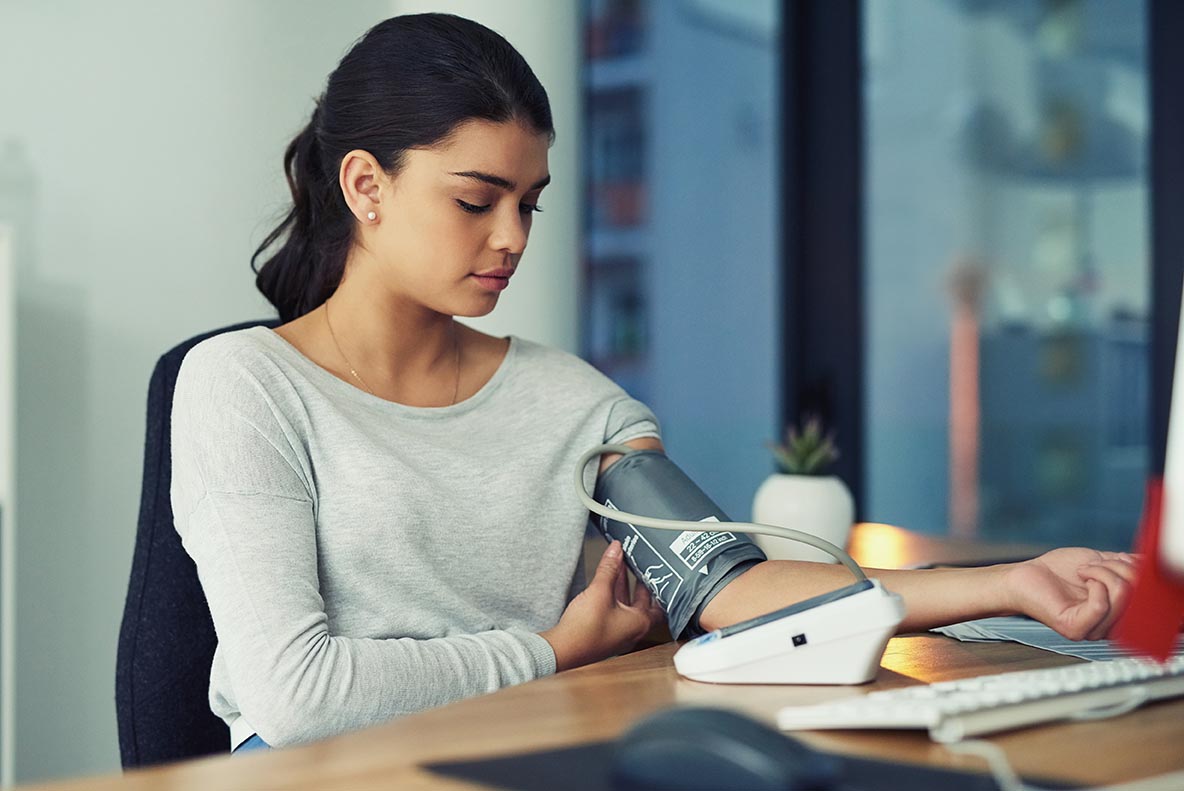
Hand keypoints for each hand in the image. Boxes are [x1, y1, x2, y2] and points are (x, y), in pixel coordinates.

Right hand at [540, 541, 665, 671]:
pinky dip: (613, 597)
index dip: (660, 588)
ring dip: (623, 589)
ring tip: (619, 568)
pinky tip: (604, 585)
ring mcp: (617, 634)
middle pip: (642, 604)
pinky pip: (614, 612)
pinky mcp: (604, 634)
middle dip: (639, 584)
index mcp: (639, 623)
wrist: (562, 650)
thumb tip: (616, 550)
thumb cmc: (585, 630)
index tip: (658, 575)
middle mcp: (632, 631)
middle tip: (638, 567)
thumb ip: (609, 568)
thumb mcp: (599, 591)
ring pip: (626, 607)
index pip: (660, 605)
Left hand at [1003, 548, 1136, 639]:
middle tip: (1095, 563)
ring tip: (1085, 570)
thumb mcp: (1100, 564)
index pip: (1146, 599)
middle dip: (1120, 569)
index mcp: (1118, 615)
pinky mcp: (1075, 629)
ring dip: (1104, 572)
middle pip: (1136, 596)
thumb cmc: (1059, 571)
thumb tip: (1146, 564)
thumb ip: (1125, 566)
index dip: (1139, 573)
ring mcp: (1092, 630)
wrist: (1025, 575)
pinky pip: (1100, 606)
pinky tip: (1082, 578)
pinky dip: (1095, 583)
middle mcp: (1109, 627)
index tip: (1121, 558)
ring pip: (1121, 597)